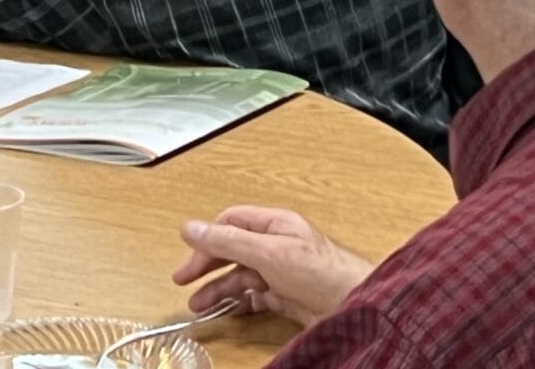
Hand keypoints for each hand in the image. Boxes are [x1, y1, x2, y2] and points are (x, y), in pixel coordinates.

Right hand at [173, 205, 372, 326]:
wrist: (352, 303)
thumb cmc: (319, 271)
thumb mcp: (267, 252)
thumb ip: (228, 240)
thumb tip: (191, 228)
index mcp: (273, 224)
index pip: (231, 223)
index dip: (207, 239)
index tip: (188, 257)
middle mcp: (276, 244)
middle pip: (232, 250)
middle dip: (206, 265)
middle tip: (182, 280)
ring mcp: (281, 271)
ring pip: (241, 276)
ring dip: (218, 289)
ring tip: (198, 305)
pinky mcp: (286, 295)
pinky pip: (254, 296)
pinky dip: (238, 303)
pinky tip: (226, 310)